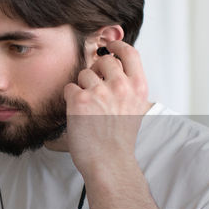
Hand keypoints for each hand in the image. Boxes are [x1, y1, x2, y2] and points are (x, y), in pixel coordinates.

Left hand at [64, 40, 149, 177]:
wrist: (109, 162)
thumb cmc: (119, 139)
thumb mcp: (134, 108)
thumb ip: (127, 86)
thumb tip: (113, 64)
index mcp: (138, 87)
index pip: (130, 53)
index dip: (118, 46)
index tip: (110, 46)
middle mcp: (121, 86)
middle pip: (103, 61)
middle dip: (96, 70)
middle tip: (94, 86)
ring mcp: (100, 92)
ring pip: (84, 74)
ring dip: (82, 87)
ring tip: (89, 108)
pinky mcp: (79, 100)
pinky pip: (69, 87)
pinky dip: (70, 98)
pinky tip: (78, 113)